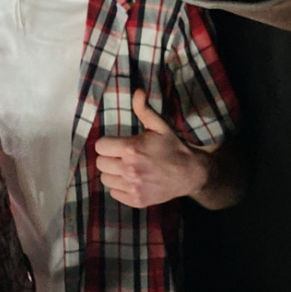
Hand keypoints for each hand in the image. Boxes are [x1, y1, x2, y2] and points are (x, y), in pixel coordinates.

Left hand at [94, 89, 207, 207]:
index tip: (115, 145)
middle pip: (101, 163)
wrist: (189, 174)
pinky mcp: (136, 200)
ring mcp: (132, 187)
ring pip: (105, 179)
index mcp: (132, 148)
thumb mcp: (159, 126)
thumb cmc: (172, 147)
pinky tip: (131, 181)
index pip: (100, 147)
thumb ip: (144, 109)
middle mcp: (129, 169)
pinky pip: (114, 193)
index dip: (107, 144)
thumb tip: (137, 91)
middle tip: (121, 157)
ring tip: (125, 169)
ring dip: (113, 173)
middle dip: (109, 158)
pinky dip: (120, 188)